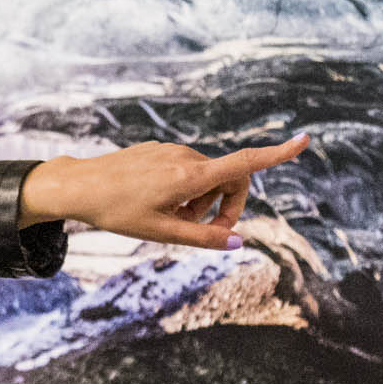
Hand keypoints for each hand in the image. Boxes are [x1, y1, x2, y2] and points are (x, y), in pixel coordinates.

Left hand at [18, 134, 310, 249]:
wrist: (78, 186)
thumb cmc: (117, 211)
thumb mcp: (162, 232)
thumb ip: (203, 239)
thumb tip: (238, 243)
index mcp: (190, 175)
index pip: (243, 164)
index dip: (276, 154)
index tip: (304, 141)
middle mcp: (186, 157)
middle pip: (228, 179)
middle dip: (224, 206)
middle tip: (200, 231)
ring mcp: (171, 151)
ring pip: (205, 178)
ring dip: (200, 202)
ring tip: (171, 219)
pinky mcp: (159, 150)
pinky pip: (185, 171)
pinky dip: (184, 191)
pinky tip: (156, 204)